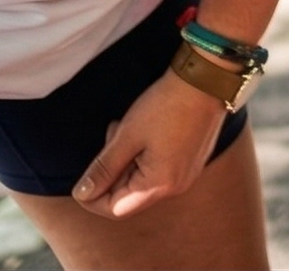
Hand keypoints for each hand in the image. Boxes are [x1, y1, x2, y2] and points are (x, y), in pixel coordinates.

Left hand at [69, 66, 228, 218]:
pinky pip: (159, 170)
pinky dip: (143, 156)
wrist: (207, 80)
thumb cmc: (166, 106)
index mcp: (160, 184)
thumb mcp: (127, 135)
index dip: (93, 197)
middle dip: (112, 172)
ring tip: (125, 129)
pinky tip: (143, 131)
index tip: (83, 176)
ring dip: (127, 161)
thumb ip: (103, 168)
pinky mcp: (191, 162)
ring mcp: (186, 174)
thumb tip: (82, 194)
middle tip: (110, 137)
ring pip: (143, 180)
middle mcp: (176, 187)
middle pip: (130, 194)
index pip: (116, 208)